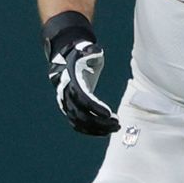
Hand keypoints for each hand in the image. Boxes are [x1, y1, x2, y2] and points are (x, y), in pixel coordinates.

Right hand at [44, 12, 119, 136]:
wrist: (66, 61)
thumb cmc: (82, 56)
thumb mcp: (88, 51)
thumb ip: (92, 52)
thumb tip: (95, 53)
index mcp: (71, 81)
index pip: (82, 98)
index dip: (95, 107)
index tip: (109, 113)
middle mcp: (66, 95)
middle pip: (81, 114)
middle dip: (100, 122)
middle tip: (117, 123)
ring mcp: (66, 104)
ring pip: (79, 123)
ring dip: (97, 128)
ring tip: (114, 128)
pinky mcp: (69, 110)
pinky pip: (78, 125)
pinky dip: (91, 131)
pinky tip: (104, 131)